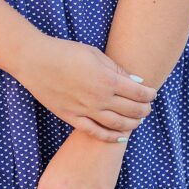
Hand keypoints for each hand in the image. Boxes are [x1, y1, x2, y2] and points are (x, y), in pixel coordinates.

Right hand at [13, 32, 156, 141]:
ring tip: (138, 121)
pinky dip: (111, 137)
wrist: (35, 61)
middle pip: (131, 110)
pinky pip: (96, 132)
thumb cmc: (65, 52)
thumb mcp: (94, 53)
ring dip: (132, 124)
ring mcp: (85, 110)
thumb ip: (116, 69)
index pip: (138, 93)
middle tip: (148, 108)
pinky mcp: (72, 117)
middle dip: (144, 110)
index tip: (152, 93)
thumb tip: (136, 82)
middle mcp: (99, 98)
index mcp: (106, 79)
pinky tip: (121, 136)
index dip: (149, 95)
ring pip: (117, 125)